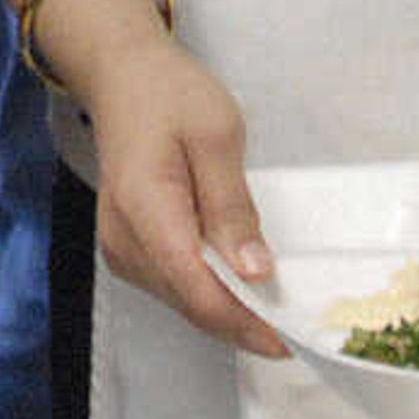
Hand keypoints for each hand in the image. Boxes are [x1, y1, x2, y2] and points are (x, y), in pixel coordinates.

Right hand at [77, 25, 288, 358]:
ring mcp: (121, 248)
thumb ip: (232, 207)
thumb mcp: (217, 135)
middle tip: (297, 329)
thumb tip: (255, 272)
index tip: (289, 340)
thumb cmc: (171, 96)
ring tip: (278, 312)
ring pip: (182, 301)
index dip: (244, 322)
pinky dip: (210, 294)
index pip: (196, 288)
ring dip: (229, 312)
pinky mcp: (127, 248)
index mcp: (145, 208)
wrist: (122, 79)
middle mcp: (125, 240)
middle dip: (243, 323)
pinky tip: (241, 287)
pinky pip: (174, 286)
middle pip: (190, 303)